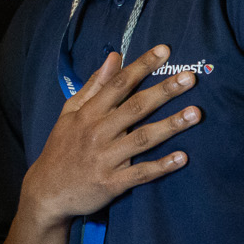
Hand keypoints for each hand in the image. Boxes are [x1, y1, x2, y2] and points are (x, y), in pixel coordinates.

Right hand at [17, 44, 200, 230]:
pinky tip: (182, 158)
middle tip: (190, 78)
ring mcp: (106, 159)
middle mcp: (98, 133)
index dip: (141, 66)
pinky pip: (140, 173)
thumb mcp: (70, 113)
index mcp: (88, 114)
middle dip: (163, 91)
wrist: (47, 192)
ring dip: (170, 126)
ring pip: (142, 139)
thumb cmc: (61, 148)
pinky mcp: (112, 183)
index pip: (118, 84)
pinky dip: (161, 166)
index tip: (164, 51)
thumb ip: (93, 85)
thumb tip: (114, 57)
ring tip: (195, 113)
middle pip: (135, 108)